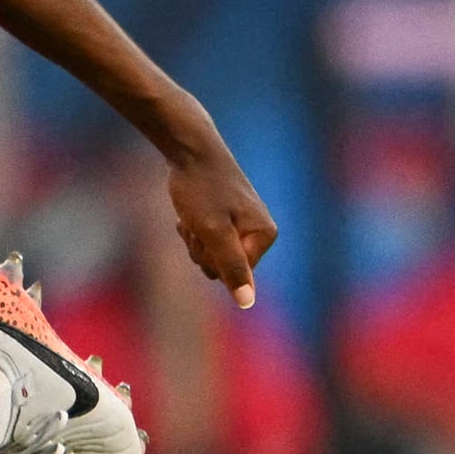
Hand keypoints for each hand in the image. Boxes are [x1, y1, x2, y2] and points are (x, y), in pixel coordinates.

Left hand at [167, 146, 276, 308]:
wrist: (189, 150)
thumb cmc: (201, 189)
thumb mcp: (214, 232)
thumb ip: (232, 268)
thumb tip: (248, 303)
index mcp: (265, 236)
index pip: (234, 275)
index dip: (212, 258)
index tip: (207, 231)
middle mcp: (259, 231)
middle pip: (221, 267)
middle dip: (201, 249)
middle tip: (197, 221)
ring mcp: (241, 224)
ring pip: (209, 254)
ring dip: (193, 238)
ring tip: (193, 213)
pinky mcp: (224, 218)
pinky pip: (203, 239)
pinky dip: (191, 228)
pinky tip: (189, 210)